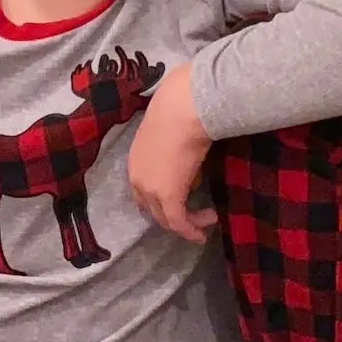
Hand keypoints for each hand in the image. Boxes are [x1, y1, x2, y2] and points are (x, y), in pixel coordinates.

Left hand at [128, 64, 217, 244]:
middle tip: (194, 216)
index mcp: (135, 161)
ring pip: (166, 218)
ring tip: (207, 219)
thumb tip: (187, 166)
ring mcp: (150, 189)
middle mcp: (137, 178)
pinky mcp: (168, 196)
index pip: (142, 192)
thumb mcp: (170, 136)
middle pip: (152, 209)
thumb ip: (171, 155)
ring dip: (186, 224)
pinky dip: (191, 230)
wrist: (181, 109)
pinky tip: (203, 232)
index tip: (180, 201)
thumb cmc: (178, 113)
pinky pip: (179, 222)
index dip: (158, 202)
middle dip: (173, 216)